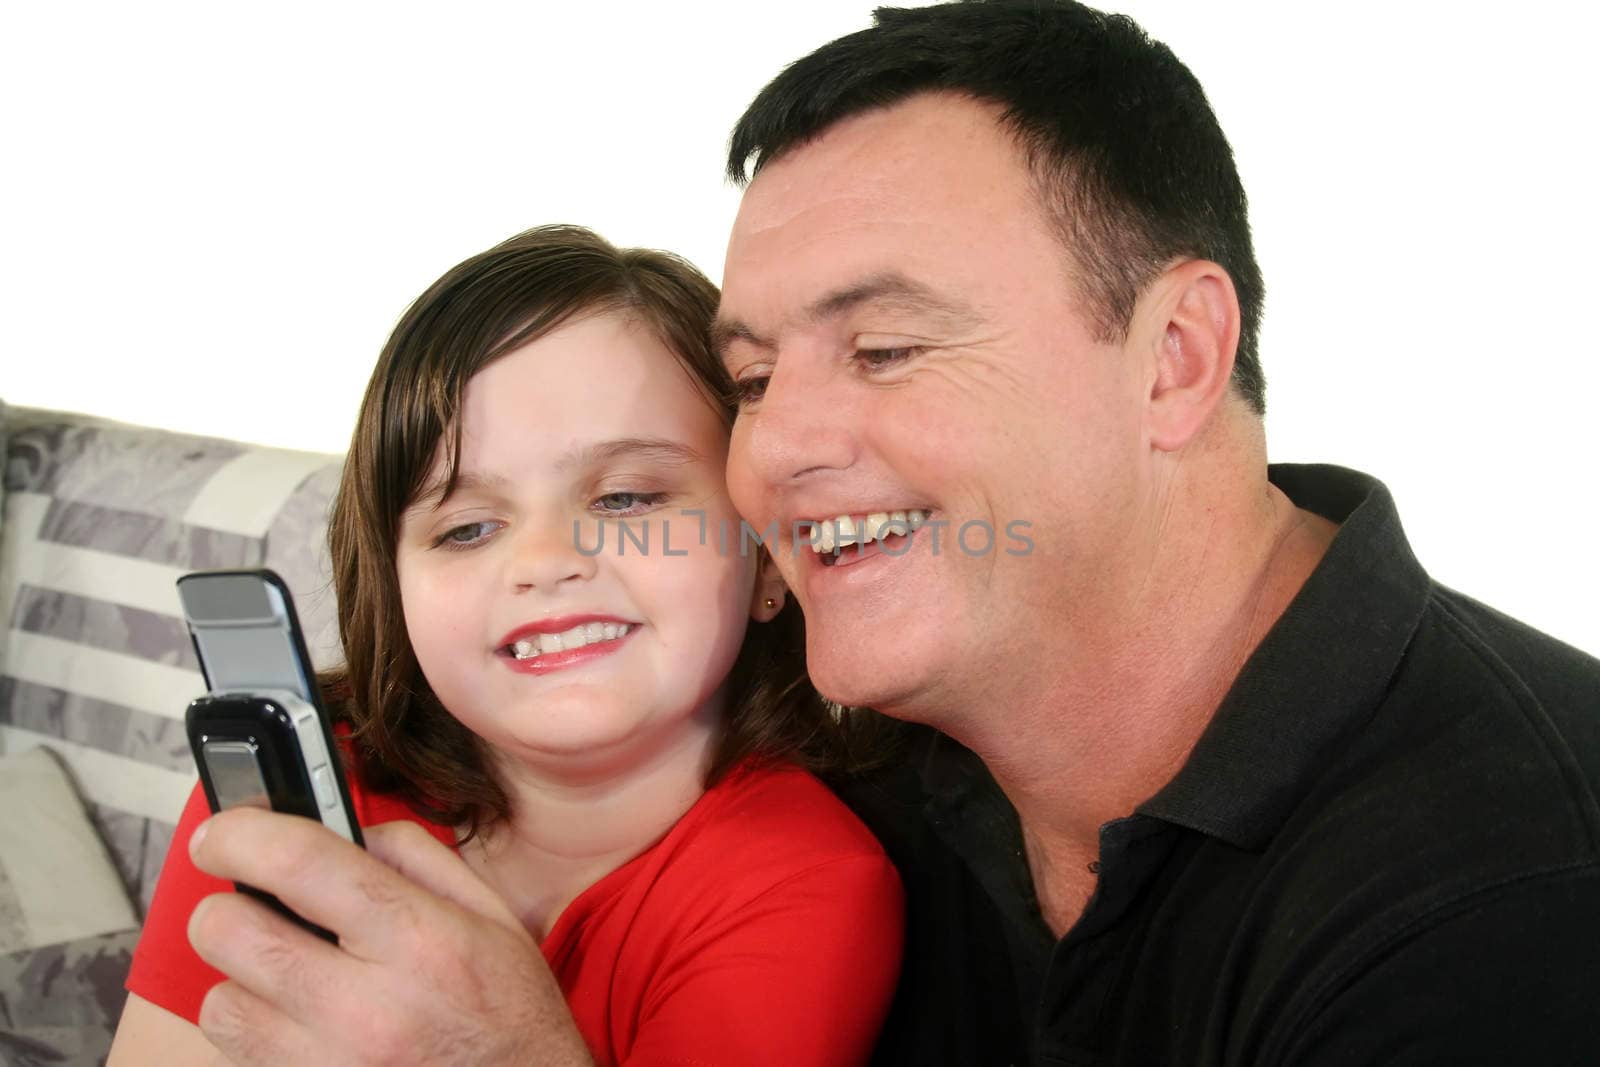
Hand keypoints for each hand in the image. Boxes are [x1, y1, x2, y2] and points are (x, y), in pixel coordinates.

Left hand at [186, 808, 591, 1065]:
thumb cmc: (509, 1012)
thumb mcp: (491, 916)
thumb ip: (415, 856)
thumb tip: (342, 832)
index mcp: (419, 939)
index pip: (301, 864)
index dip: (242, 834)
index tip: (221, 832)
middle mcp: (367, 1007)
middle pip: (231, 933)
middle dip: (227, 908)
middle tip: (252, 908)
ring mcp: (330, 1066)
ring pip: (219, 1004)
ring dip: (241, 980)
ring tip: (290, 978)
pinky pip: (239, 1056)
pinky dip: (256, 1033)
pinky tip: (300, 1025)